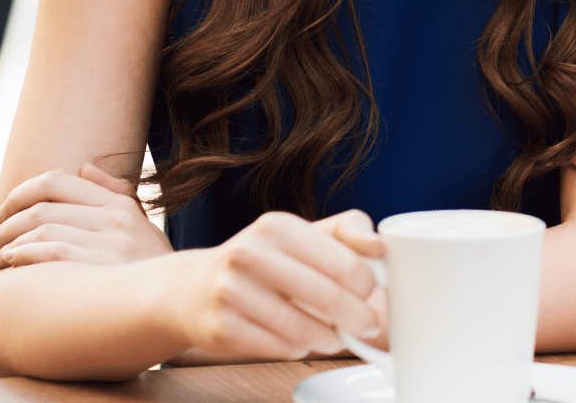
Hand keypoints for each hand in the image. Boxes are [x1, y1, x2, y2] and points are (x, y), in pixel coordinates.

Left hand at [0, 164, 171, 270]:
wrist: (181, 303)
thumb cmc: (153, 271)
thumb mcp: (142, 227)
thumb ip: (115, 195)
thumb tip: (85, 169)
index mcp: (119, 205)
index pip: (57, 181)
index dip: (20, 194)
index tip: (2, 212)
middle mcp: (114, 219)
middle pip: (40, 208)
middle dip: (4, 225)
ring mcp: (108, 242)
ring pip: (40, 229)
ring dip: (6, 244)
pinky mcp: (99, 267)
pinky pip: (48, 252)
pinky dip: (21, 257)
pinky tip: (9, 266)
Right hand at [162, 209, 382, 361]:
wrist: (193, 289)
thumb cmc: (263, 260)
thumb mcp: (302, 234)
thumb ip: (348, 232)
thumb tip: (382, 246)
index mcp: (277, 226)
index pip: (345, 262)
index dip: (368, 284)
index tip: (373, 293)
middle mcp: (249, 254)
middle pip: (328, 297)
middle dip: (358, 317)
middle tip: (369, 326)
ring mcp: (229, 293)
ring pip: (304, 330)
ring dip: (329, 338)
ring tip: (334, 336)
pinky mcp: (220, 329)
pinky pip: (279, 349)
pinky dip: (298, 349)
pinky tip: (300, 341)